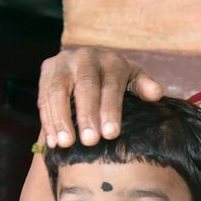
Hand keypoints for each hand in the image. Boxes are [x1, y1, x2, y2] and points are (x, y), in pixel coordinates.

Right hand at [37, 46, 163, 147]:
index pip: (111, 85)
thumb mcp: (134, 80)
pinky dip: (47, 119)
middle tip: (89, 141)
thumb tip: (156, 94)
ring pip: (58, 90)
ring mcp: (64, 62)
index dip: (110, 110)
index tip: (111, 134)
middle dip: (86, 115)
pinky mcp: (47, 70)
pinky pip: (43, 96)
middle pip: (84, 87)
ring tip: (65, 144)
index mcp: (112, 60)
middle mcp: (86, 57)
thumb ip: (144, 86)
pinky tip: (51, 141)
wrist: (92, 64)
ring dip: (60, 118)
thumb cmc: (118, 80)